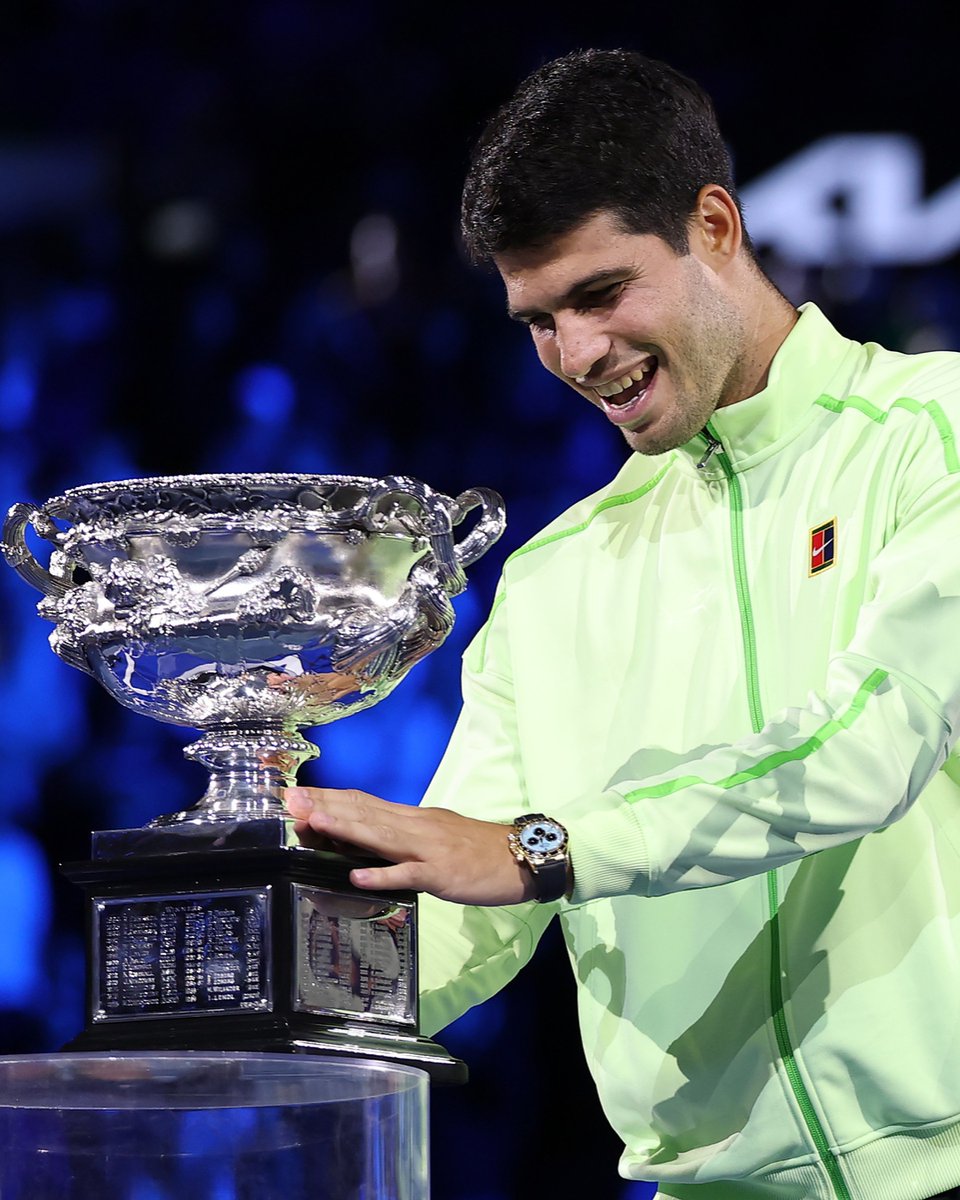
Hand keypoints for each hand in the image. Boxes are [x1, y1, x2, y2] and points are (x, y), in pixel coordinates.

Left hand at [283, 786, 534, 904]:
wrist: (521, 856)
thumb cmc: (478, 851)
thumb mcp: (437, 835)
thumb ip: (403, 837)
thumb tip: (366, 841)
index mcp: (414, 818)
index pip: (365, 803)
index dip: (331, 799)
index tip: (300, 795)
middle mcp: (417, 826)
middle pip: (365, 813)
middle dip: (326, 806)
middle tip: (291, 801)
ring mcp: (428, 849)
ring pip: (380, 836)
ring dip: (345, 829)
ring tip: (314, 822)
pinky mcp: (442, 873)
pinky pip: (408, 874)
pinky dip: (382, 874)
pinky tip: (357, 875)